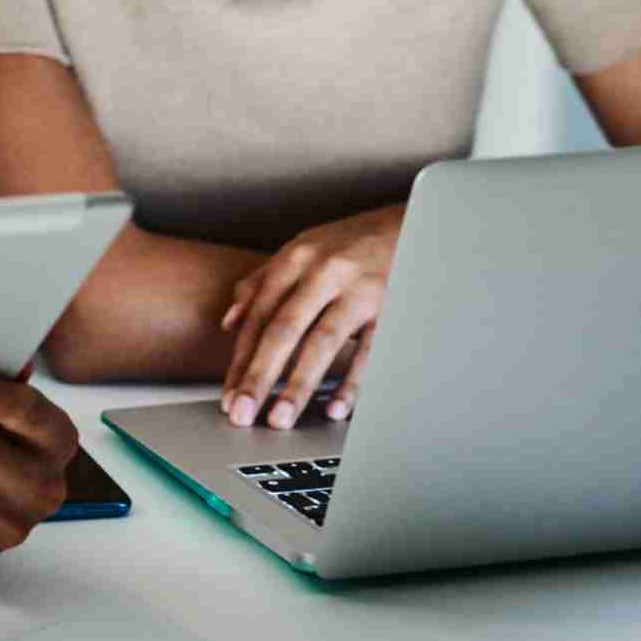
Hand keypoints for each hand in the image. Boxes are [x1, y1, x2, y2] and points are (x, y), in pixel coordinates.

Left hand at [218, 205, 403, 427]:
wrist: (413, 222)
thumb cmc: (350, 242)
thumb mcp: (302, 249)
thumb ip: (263, 282)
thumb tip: (230, 321)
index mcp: (295, 258)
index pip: (259, 315)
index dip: (240, 358)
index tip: (228, 394)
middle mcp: (322, 272)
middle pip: (283, 330)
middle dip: (258, 375)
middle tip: (241, 413)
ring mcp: (358, 290)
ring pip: (321, 343)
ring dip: (297, 385)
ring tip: (279, 419)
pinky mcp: (391, 307)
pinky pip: (368, 351)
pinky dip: (352, 382)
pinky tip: (334, 409)